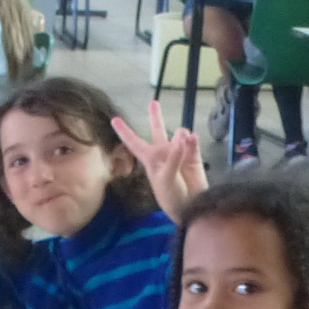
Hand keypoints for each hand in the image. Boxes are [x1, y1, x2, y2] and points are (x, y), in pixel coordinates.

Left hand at [111, 102, 206, 221]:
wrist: (191, 206)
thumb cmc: (171, 195)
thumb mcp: (166, 178)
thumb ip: (173, 157)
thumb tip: (182, 138)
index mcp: (150, 158)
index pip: (134, 142)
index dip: (124, 131)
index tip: (114, 119)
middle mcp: (163, 152)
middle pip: (157, 129)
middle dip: (155, 116)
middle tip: (154, 103)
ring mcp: (179, 152)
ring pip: (180, 133)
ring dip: (181, 135)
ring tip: (184, 143)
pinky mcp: (194, 155)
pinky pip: (192, 140)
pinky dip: (192, 140)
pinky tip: (192, 141)